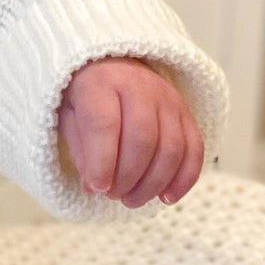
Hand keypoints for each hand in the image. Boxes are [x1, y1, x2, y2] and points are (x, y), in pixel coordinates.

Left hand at [57, 56, 203, 207]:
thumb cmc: (86, 96)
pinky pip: (195, 150)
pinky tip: (166, 197)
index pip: (105, 124)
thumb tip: (95, 186)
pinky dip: (183, 179)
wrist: (111, 64)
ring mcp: (168, 99)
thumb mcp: (69, 115)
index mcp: (102, 82)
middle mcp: (139, 87)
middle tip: (113, 195)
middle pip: (143, 139)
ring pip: (172, 148)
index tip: (96, 188)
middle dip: (128, 177)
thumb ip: (81, 149)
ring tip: (131, 200)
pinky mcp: (186, 113)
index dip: (102, 162)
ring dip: (153, 184)